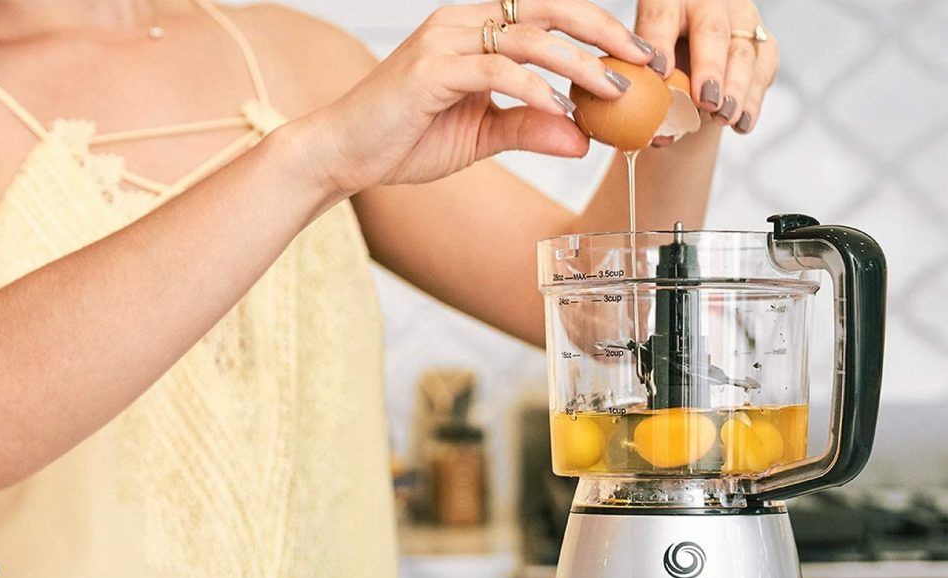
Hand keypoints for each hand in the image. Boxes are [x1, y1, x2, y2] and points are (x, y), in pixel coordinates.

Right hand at [306, 0, 657, 193]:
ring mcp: (446, 40)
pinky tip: (561, 108)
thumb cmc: (406, 140)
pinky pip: (496, 70)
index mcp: (476, 30)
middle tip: (643, 61)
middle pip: (549, 10)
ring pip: (528, 37)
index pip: (548, 14)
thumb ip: (529, 128)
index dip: (596, 29)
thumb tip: (583, 137)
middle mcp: (463, 22)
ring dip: (577, 63)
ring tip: (613, 90)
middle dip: (603, 31)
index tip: (636, 57)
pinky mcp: (431, 70)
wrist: (345, 153)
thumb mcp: (481, 136)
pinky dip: (533, 88)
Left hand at [635, 0, 778, 133]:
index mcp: (667, 0)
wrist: (687, 74)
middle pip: (711, 31)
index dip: (660, 42)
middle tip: (706, 101)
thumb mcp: (643, 71)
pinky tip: (742, 123)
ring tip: (724, 118)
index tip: (660, 72)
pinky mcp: (761, 41)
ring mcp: (740, 17)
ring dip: (735, 89)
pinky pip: (763, 68)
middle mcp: (708, 1)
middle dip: (709, 68)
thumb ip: (647, 87)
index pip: (661, 16)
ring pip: (742, 51)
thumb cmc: (658, 71)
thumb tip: (657, 133)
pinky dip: (752, 100)